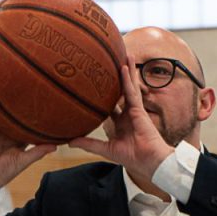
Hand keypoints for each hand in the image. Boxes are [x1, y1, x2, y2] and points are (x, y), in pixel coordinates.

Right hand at [0, 97, 56, 215]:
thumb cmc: (4, 172)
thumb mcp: (24, 160)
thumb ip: (38, 151)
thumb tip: (56, 146)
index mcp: (16, 138)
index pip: (25, 122)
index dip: (32, 112)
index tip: (41, 99)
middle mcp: (4, 131)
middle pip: (10, 112)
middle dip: (14, 98)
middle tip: (22, 80)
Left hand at [68, 55, 173, 181]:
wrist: (147, 161)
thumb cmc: (131, 157)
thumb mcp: (105, 149)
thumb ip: (89, 143)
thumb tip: (69, 141)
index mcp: (120, 123)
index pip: (110, 106)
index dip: (102, 96)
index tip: (93, 85)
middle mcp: (127, 114)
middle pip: (120, 92)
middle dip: (116, 78)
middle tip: (109, 63)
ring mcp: (133, 110)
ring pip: (128, 87)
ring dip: (126, 71)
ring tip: (123, 54)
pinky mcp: (139, 109)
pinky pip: (132, 91)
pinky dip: (128, 79)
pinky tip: (124, 67)